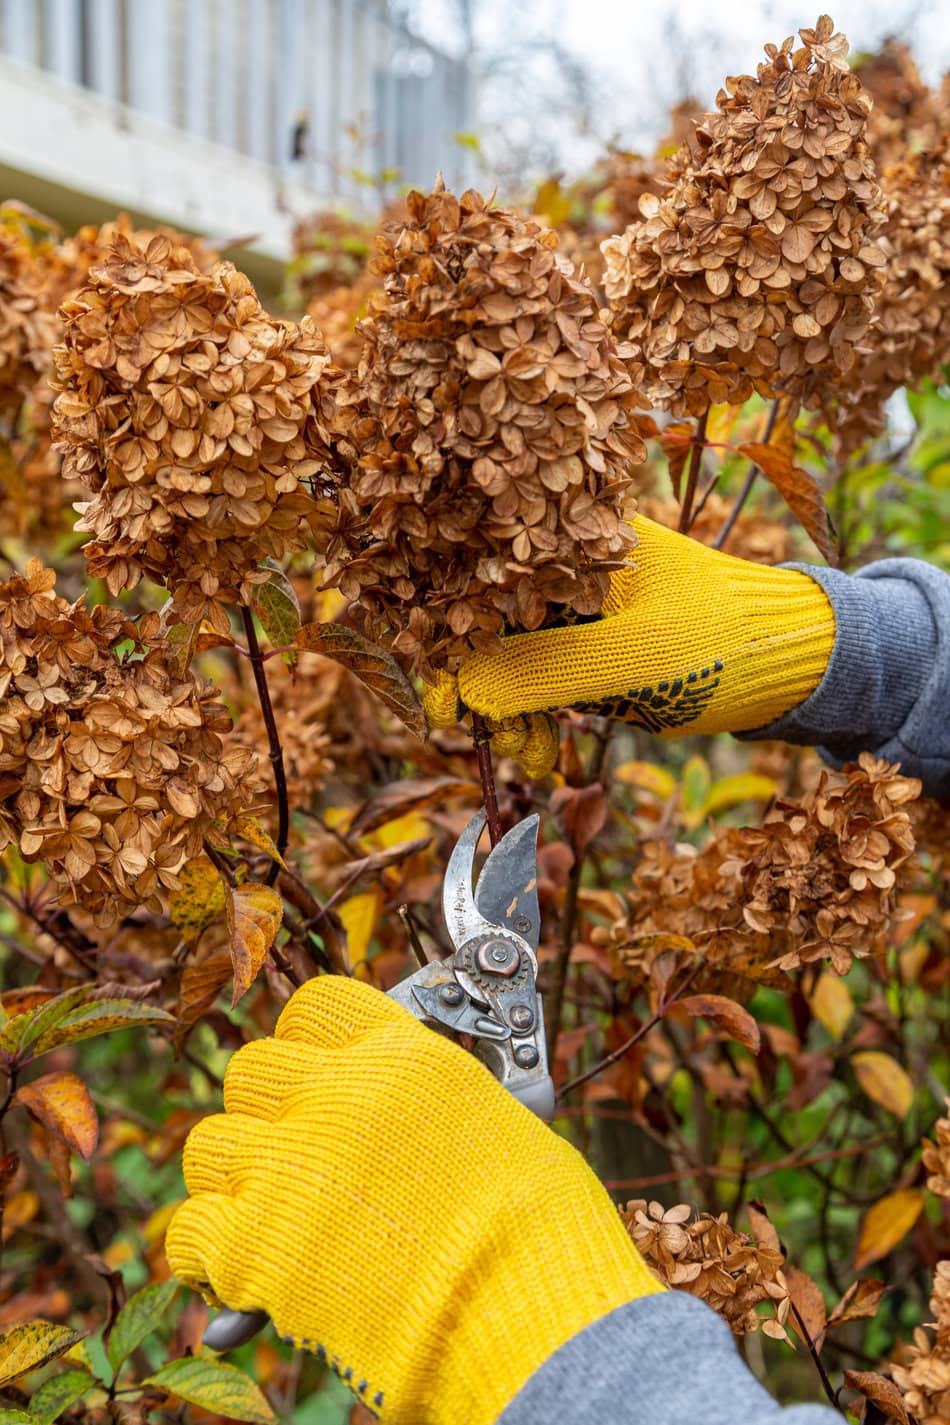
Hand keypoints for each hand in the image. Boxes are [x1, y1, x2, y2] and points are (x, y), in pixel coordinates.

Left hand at [167, 978, 659, 1424]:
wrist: (525, 1318)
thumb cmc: (539, 1229)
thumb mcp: (507, 1129)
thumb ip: (454, 1104)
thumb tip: (466, 1113)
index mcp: (400, 1057)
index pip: (317, 1005)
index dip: (313, 1040)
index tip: (320, 1073)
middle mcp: (333, 1095)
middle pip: (253, 1069)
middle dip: (270, 1110)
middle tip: (302, 1157)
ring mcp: (285, 1167)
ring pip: (210, 1144)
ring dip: (237, 1179)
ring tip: (275, 1216)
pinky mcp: (250, 1247)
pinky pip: (190, 1231)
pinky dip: (211, 1256)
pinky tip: (248, 1272)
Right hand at [425, 516, 834, 774]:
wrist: (793, 662)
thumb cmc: (720, 645)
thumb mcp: (629, 660)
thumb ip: (543, 670)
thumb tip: (465, 688)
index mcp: (577, 539)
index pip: (489, 584)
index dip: (453, 643)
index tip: (440, 704)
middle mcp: (572, 564)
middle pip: (494, 624)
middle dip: (483, 688)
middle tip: (484, 742)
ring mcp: (585, 606)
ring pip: (517, 657)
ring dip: (511, 711)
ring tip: (528, 757)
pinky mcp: (599, 643)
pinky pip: (548, 677)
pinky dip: (539, 714)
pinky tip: (541, 751)